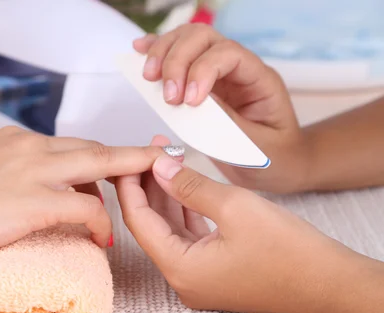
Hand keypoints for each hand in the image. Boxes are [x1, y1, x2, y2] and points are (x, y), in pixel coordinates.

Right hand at [0, 126, 165, 312]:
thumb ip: (3, 172)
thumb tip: (24, 187)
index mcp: (12, 141)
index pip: (68, 143)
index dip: (98, 154)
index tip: (120, 162)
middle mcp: (27, 147)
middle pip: (93, 147)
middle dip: (126, 158)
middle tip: (154, 165)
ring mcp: (31, 171)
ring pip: (99, 166)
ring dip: (125, 184)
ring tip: (144, 198)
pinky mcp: (32, 200)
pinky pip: (85, 207)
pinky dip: (101, 222)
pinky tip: (104, 238)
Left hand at [116, 139, 383, 312]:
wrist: (332, 284)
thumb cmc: (290, 251)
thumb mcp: (235, 207)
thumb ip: (190, 185)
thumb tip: (159, 167)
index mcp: (180, 269)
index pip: (139, 221)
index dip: (131, 186)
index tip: (129, 157)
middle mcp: (182, 279)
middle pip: (152, 225)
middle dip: (150, 186)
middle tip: (153, 151)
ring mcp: (198, 278)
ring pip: (170, 229)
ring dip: (168, 195)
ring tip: (168, 160)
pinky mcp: (214, 272)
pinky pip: (189, 237)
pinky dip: (185, 210)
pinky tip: (183, 184)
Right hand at [133, 24, 309, 192]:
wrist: (281, 164)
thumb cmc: (275, 158)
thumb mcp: (257, 150)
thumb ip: (227, 127)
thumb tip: (194, 108)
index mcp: (260, 80)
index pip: (228, 55)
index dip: (202, 71)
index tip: (188, 103)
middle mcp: (239, 67)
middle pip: (203, 39)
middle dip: (177, 61)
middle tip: (167, 97)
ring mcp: (218, 71)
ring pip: (188, 40)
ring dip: (163, 54)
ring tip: (149, 78)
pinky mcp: (201, 80)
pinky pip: (179, 55)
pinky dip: (157, 50)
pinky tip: (140, 51)